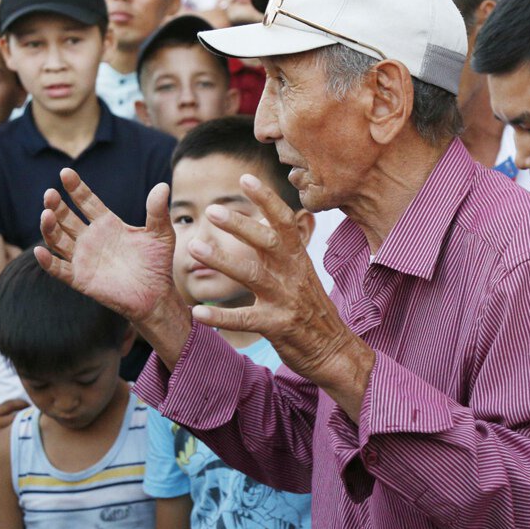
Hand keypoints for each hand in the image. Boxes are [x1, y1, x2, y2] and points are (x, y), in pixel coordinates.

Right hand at [37, 169, 191, 361]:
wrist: (157, 295)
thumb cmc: (158, 263)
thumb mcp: (161, 234)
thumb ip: (157, 211)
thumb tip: (162, 186)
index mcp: (107, 224)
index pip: (86, 201)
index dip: (75, 188)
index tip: (65, 173)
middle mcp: (91, 238)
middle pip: (66, 218)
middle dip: (56, 206)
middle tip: (50, 194)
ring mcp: (83, 258)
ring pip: (58, 240)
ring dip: (49, 228)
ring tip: (47, 214)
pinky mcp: (81, 279)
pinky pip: (59, 270)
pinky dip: (48, 262)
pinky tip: (40, 252)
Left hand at [188, 174, 372, 409]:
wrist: (335, 350)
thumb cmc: (312, 309)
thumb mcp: (302, 273)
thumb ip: (285, 249)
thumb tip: (270, 218)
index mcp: (298, 258)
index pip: (284, 221)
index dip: (266, 199)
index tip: (245, 178)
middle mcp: (293, 274)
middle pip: (266, 242)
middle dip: (240, 224)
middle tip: (212, 210)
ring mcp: (286, 300)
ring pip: (252, 275)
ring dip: (222, 260)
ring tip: (194, 248)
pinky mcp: (277, 326)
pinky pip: (245, 319)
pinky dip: (220, 317)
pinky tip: (198, 312)